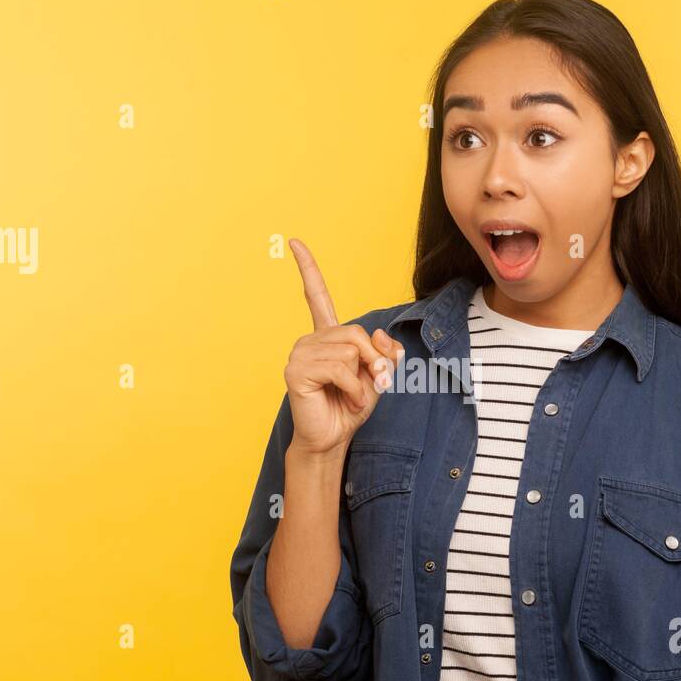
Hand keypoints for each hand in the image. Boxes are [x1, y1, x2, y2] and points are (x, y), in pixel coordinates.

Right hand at [282, 238, 404, 458]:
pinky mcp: (296, 370)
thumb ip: (386, 353)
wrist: (332, 438)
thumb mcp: (379, 376)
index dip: (307, 269)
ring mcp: (299, 353)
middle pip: (356, 332)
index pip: (316, 296)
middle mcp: (310, 339)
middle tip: (372, 385)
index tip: (294, 242)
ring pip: (350, 350)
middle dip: (373, 361)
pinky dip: (353, 389)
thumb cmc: (350, 407)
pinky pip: (340, 369)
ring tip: (352, 397)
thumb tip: (380, 335)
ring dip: (363, 380)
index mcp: (326, 336)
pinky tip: (345, 400)